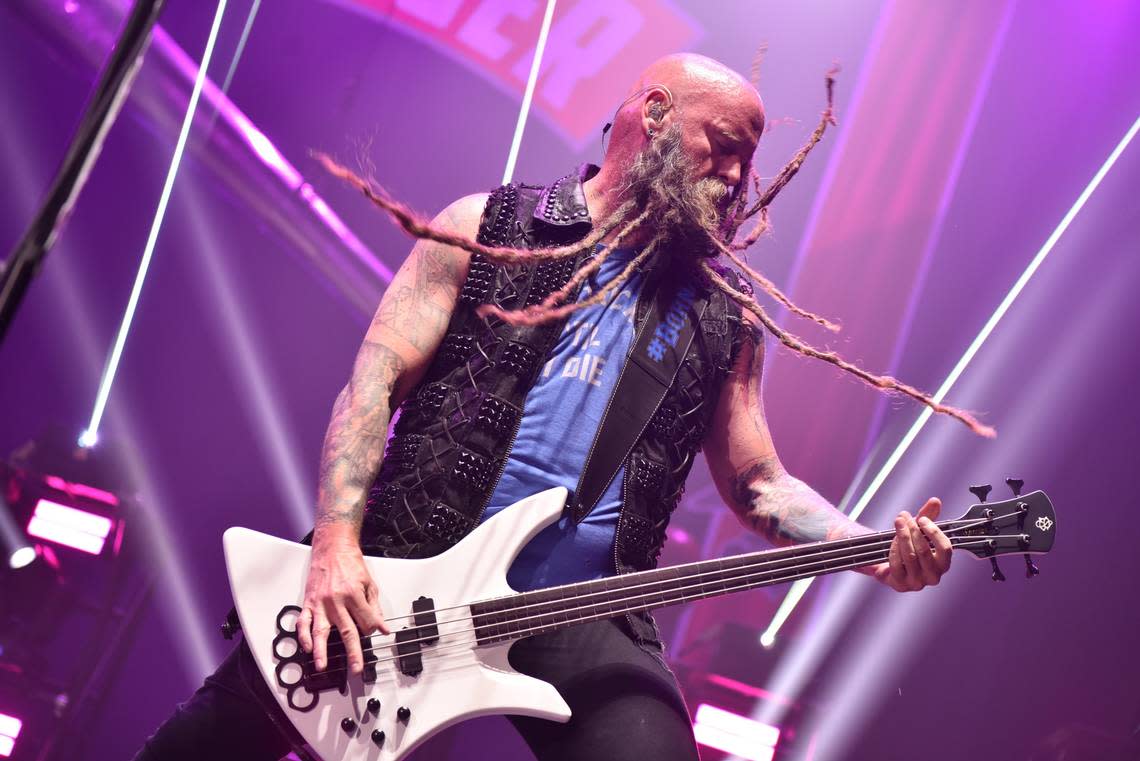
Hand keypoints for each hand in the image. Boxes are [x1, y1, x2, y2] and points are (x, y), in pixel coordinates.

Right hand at [297, 541, 389, 674]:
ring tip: (322, 665)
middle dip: (353, 652)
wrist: (332, 548)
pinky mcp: (309, 602)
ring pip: (321, 631)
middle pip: (347, 631)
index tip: (375, 634)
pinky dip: (303, 635)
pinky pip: (303, 622)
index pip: (366, 621)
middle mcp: (336, 600)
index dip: (373, 629)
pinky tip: (306, 647)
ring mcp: (321, 603)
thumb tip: (381, 627)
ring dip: (321, 650)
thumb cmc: (350, 564)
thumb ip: (374, 607)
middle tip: (356, 668)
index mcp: (354, 595)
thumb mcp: (369, 583)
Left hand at [871, 498, 951, 591]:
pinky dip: (894, 549)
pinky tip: (891, 539)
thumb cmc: (909, 547)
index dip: (933, 532)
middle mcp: (933, 576)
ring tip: (897, 522)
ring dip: (902, 536)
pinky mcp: (901, 585)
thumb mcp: (919, 531)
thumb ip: (928, 516)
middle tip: (903, 517)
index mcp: (943, 564)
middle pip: (924, 551)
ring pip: (910, 556)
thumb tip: (935, 501)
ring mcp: (917, 583)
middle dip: (913, 531)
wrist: (889, 564)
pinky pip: (897, 564)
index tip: (921, 519)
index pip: (945, 548)